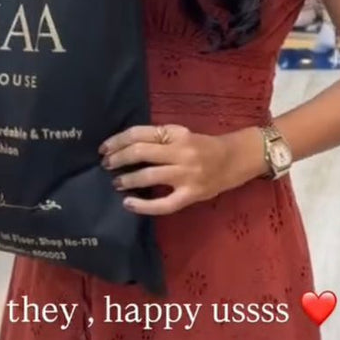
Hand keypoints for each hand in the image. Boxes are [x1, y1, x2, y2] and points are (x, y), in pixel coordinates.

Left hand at [99, 123, 265, 214]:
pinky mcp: (191, 195)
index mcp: (176, 134)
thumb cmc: (204, 145)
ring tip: (116, 182)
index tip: (105, 148)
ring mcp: (186, 175)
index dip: (118, 141)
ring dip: (127, 180)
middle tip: (106, 165)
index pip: (140, 134)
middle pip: (140, 153)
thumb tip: (125, 145)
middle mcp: (181, 152)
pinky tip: (129, 204)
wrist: (235, 159)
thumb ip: (159, 138)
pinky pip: (163, 204)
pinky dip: (143, 205)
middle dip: (118, 159)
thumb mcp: (182, 133)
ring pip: (149, 176)